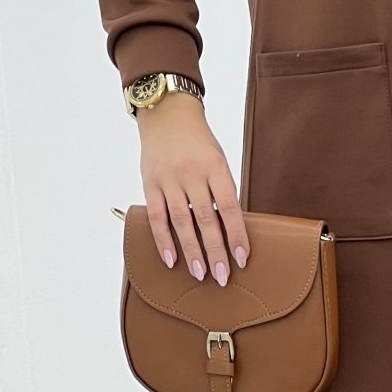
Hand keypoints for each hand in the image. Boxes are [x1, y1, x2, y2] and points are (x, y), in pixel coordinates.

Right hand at [137, 93, 248, 281]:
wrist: (167, 115)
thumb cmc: (198, 142)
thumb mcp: (218, 160)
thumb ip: (222, 191)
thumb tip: (229, 229)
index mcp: (216, 166)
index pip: (229, 207)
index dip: (236, 234)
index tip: (242, 258)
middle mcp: (192, 173)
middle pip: (206, 219)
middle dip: (215, 251)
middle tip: (221, 276)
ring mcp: (169, 179)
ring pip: (181, 221)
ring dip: (191, 251)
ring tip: (200, 274)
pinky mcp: (150, 184)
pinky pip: (157, 216)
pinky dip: (163, 240)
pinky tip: (172, 259)